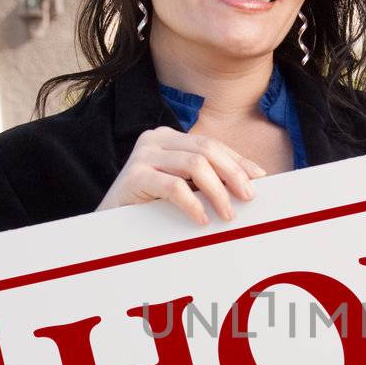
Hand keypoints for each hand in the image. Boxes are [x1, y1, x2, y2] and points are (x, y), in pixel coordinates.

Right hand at [96, 128, 266, 223]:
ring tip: (227, 214)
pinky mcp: (133, 176)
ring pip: (194, 164)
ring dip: (217, 191)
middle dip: (232, 173)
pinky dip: (193, 203)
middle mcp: (154, 140)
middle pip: (206, 150)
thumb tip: (248, 183)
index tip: (259, 178)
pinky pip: (174, 187)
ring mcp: (142, 155)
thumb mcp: (181, 188)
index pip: (211, 145)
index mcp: (168, 139)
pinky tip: (202, 219)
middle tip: (248, 198)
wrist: (106, 225)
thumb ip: (205, 180)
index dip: (237, 161)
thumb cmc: (148, 208)